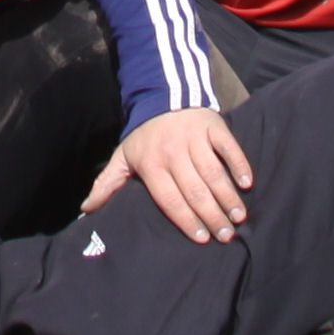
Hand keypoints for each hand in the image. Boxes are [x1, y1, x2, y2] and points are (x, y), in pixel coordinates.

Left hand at [83, 105, 253, 243]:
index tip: (202, 239)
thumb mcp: (122, 157)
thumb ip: (106, 184)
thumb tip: (86, 210)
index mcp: (151, 165)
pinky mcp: (213, 127)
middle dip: (212, 216)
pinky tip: (247, 184)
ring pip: (213, 173)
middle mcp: (173, 153)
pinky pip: (229, 148)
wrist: (163, 95)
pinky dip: (239, 165)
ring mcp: (195, 139)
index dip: (187, 221)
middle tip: (226, 236)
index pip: (170, 200)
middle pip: (195, 191)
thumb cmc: (144, 136)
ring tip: (238, 218)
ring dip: (228, 197)